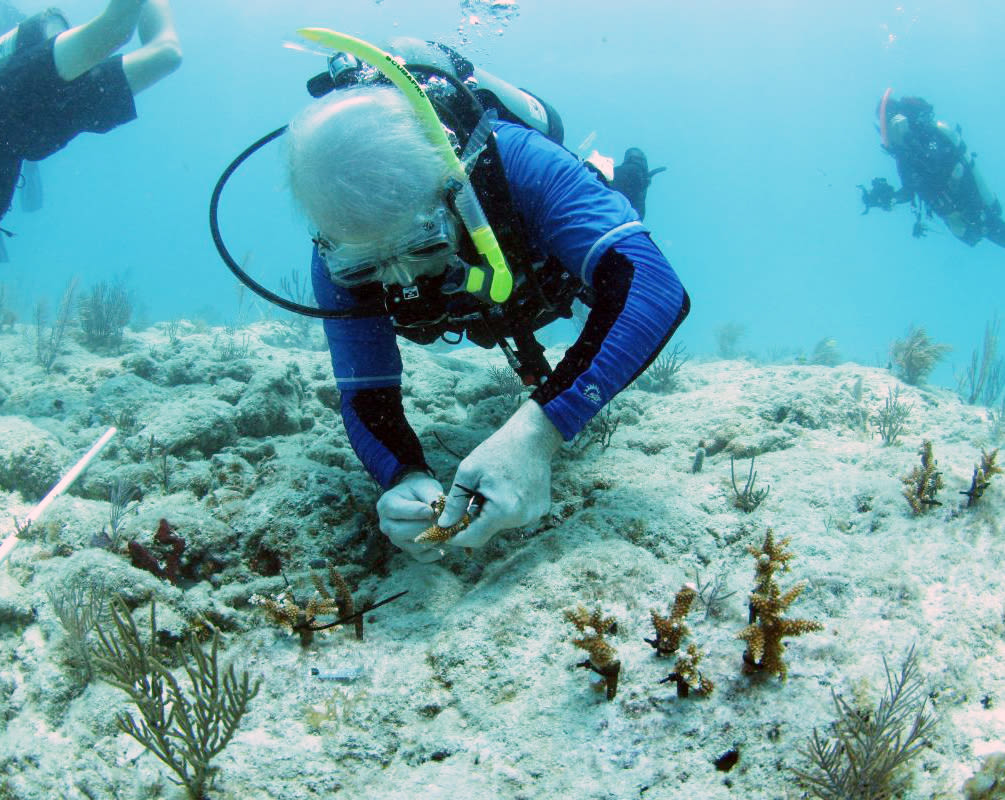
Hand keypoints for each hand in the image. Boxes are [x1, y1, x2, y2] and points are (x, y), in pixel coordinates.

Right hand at [376, 471, 444, 561]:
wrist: (415, 497)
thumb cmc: (418, 489)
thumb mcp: (424, 486)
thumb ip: (431, 495)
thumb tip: (441, 509)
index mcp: (387, 505)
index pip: (397, 511)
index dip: (417, 512)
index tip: (432, 510)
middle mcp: (387, 525)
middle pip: (403, 532)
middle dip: (426, 527)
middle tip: (443, 521)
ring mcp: (396, 540)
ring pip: (414, 546)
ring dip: (433, 539)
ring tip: (448, 530)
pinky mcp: (408, 550)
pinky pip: (422, 557)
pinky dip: (436, 552)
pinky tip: (446, 541)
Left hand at [439, 401, 562, 550]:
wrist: (532, 437)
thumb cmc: (497, 451)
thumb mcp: (468, 473)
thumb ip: (455, 502)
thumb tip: (443, 525)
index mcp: (503, 510)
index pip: (474, 538)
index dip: (457, 538)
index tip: (445, 533)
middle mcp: (522, 518)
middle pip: (488, 531)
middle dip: (474, 521)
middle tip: (469, 498)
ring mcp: (534, 515)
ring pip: (501, 524)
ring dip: (490, 514)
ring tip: (490, 488)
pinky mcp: (541, 509)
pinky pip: (515, 516)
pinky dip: (505, 508)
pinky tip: (505, 488)